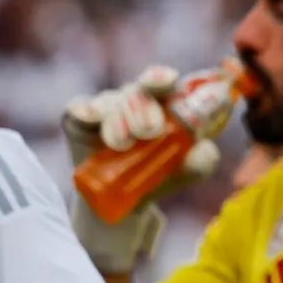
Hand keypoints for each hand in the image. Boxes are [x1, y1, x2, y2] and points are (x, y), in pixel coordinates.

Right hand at [61, 66, 220, 273]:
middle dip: (143, 109)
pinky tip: (91, 118)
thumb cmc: (161, 177)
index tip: (167, 82)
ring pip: (110, 101)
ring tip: (123, 145)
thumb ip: (203, 158)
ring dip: (118, 121)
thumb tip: (204, 148)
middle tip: (150, 132)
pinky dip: (86, 110)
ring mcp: (104, 108)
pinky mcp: (78, 119)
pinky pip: (79, 107)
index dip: (162, 77)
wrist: (125, 205)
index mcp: (161, 103)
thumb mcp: (190, 170)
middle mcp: (132, 100)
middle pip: (136, 91)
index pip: (161, 81)